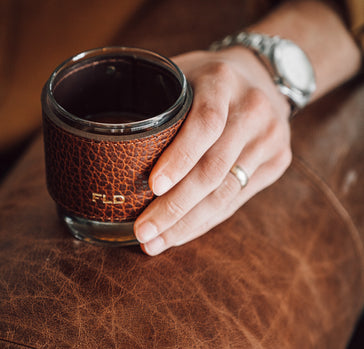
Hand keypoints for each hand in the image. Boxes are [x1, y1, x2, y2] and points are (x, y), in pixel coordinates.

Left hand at [133, 47, 292, 255]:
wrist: (264, 73)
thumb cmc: (205, 79)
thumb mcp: (181, 72)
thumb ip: (155, 99)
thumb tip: (108, 139)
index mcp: (222, 81)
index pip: (206, 123)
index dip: (180, 157)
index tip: (153, 186)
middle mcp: (252, 109)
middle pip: (213, 168)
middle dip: (175, 206)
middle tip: (142, 230)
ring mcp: (270, 138)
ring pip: (226, 192)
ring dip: (187, 223)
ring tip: (155, 242)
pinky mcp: (277, 161)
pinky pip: (236, 200)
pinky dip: (205, 221)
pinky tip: (179, 233)